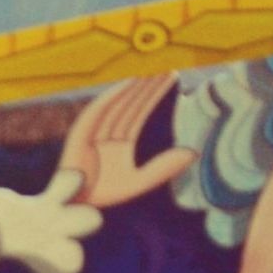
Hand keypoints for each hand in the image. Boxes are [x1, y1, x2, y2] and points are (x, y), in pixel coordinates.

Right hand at [55, 74, 191, 212]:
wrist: (79, 205)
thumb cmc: (106, 195)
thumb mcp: (141, 181)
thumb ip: (164, 168)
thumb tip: (193, 153)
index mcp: (120, 143)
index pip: (139, 112)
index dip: (153, 94)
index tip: (170, 76)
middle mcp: (107, 134)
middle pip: (129, 103)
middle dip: (146, 85)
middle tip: (164, 66)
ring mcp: (93, 132)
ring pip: (116, 104)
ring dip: (132, 87)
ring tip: (150, 71)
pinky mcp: (81, 133)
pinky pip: (98, 111)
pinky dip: (111, 97)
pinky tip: (126, 84)